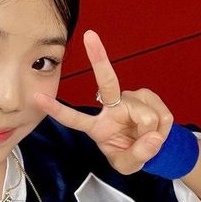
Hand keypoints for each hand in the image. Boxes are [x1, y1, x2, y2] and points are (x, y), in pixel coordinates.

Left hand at [34, 30, 173, 174]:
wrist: (153, 148)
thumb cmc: (132, 153)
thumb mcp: (129, 165)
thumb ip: (137, 155)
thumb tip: (152, 137)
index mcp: (97, 127)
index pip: (73, 119)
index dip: (56, 109)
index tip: (37, 96)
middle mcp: (111, 107)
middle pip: (106, 82)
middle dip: (99, 58)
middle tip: (90, 36)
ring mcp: (130, 98)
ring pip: (145, 116)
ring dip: (153, 133)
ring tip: (148, 139)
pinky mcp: (147, 96)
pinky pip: (161, 116)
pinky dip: (163, 128)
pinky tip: (157, 130)